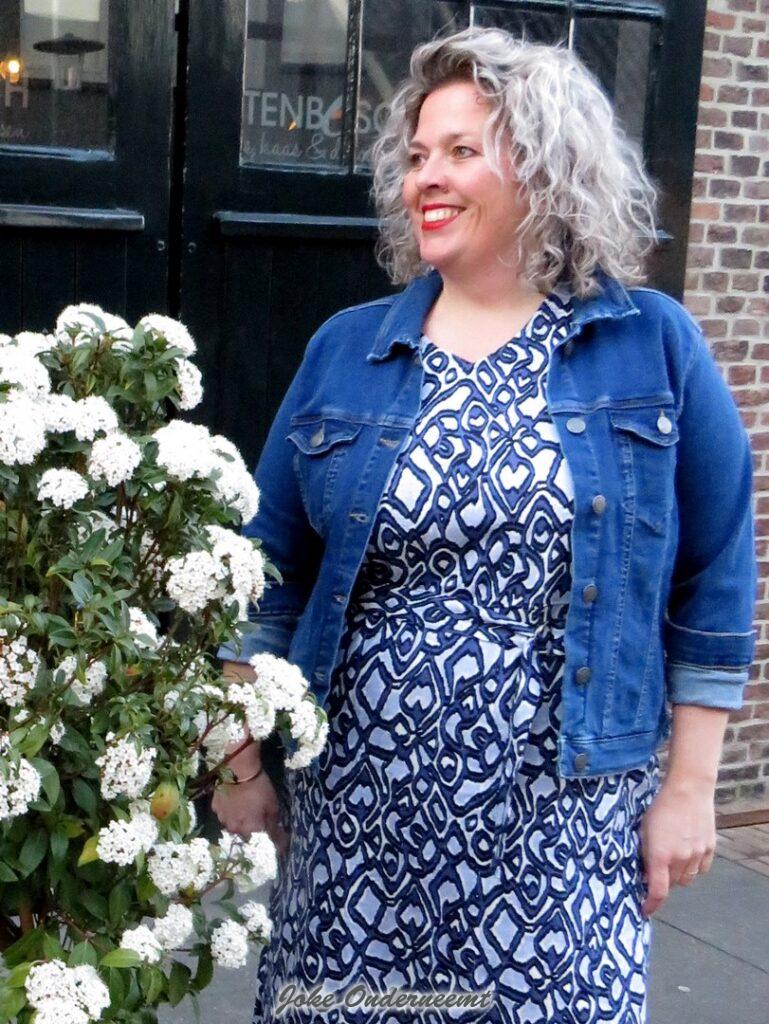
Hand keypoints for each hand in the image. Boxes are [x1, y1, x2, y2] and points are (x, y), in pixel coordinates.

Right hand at [211, 770, 289, 856]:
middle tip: (257, 817)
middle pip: (246, 834)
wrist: (238, 771)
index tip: (277, 837)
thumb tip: (281, 842)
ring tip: (244, 808)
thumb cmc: (259, 789)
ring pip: (233, 825)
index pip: (262, 842)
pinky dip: (229, 810)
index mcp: (250, 831)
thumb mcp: (273, 806)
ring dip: (239, 820)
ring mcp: (223, 819)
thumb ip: (274, 825)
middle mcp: (235, 829)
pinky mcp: (215, 808)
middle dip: (252, 829)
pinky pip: (224, 813)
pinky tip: (234, 801)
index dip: (270, 839)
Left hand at [638, 780, 716, 917]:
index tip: (645, 910)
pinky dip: (693, 865)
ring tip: (672, 856)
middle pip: (672, 884)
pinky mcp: (709, 848)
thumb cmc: (661, 807)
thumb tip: (645, 874)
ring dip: (678, 874)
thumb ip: (645, 854)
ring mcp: (697, 854)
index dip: (651, 904)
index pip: (658, 891)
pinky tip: (687, 851)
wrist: (688, 789)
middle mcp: (680, 858)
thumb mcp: (644, 829)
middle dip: (663, 880)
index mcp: (660, 855)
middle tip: (657, 868)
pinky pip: (701, 868)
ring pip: (688, 878)